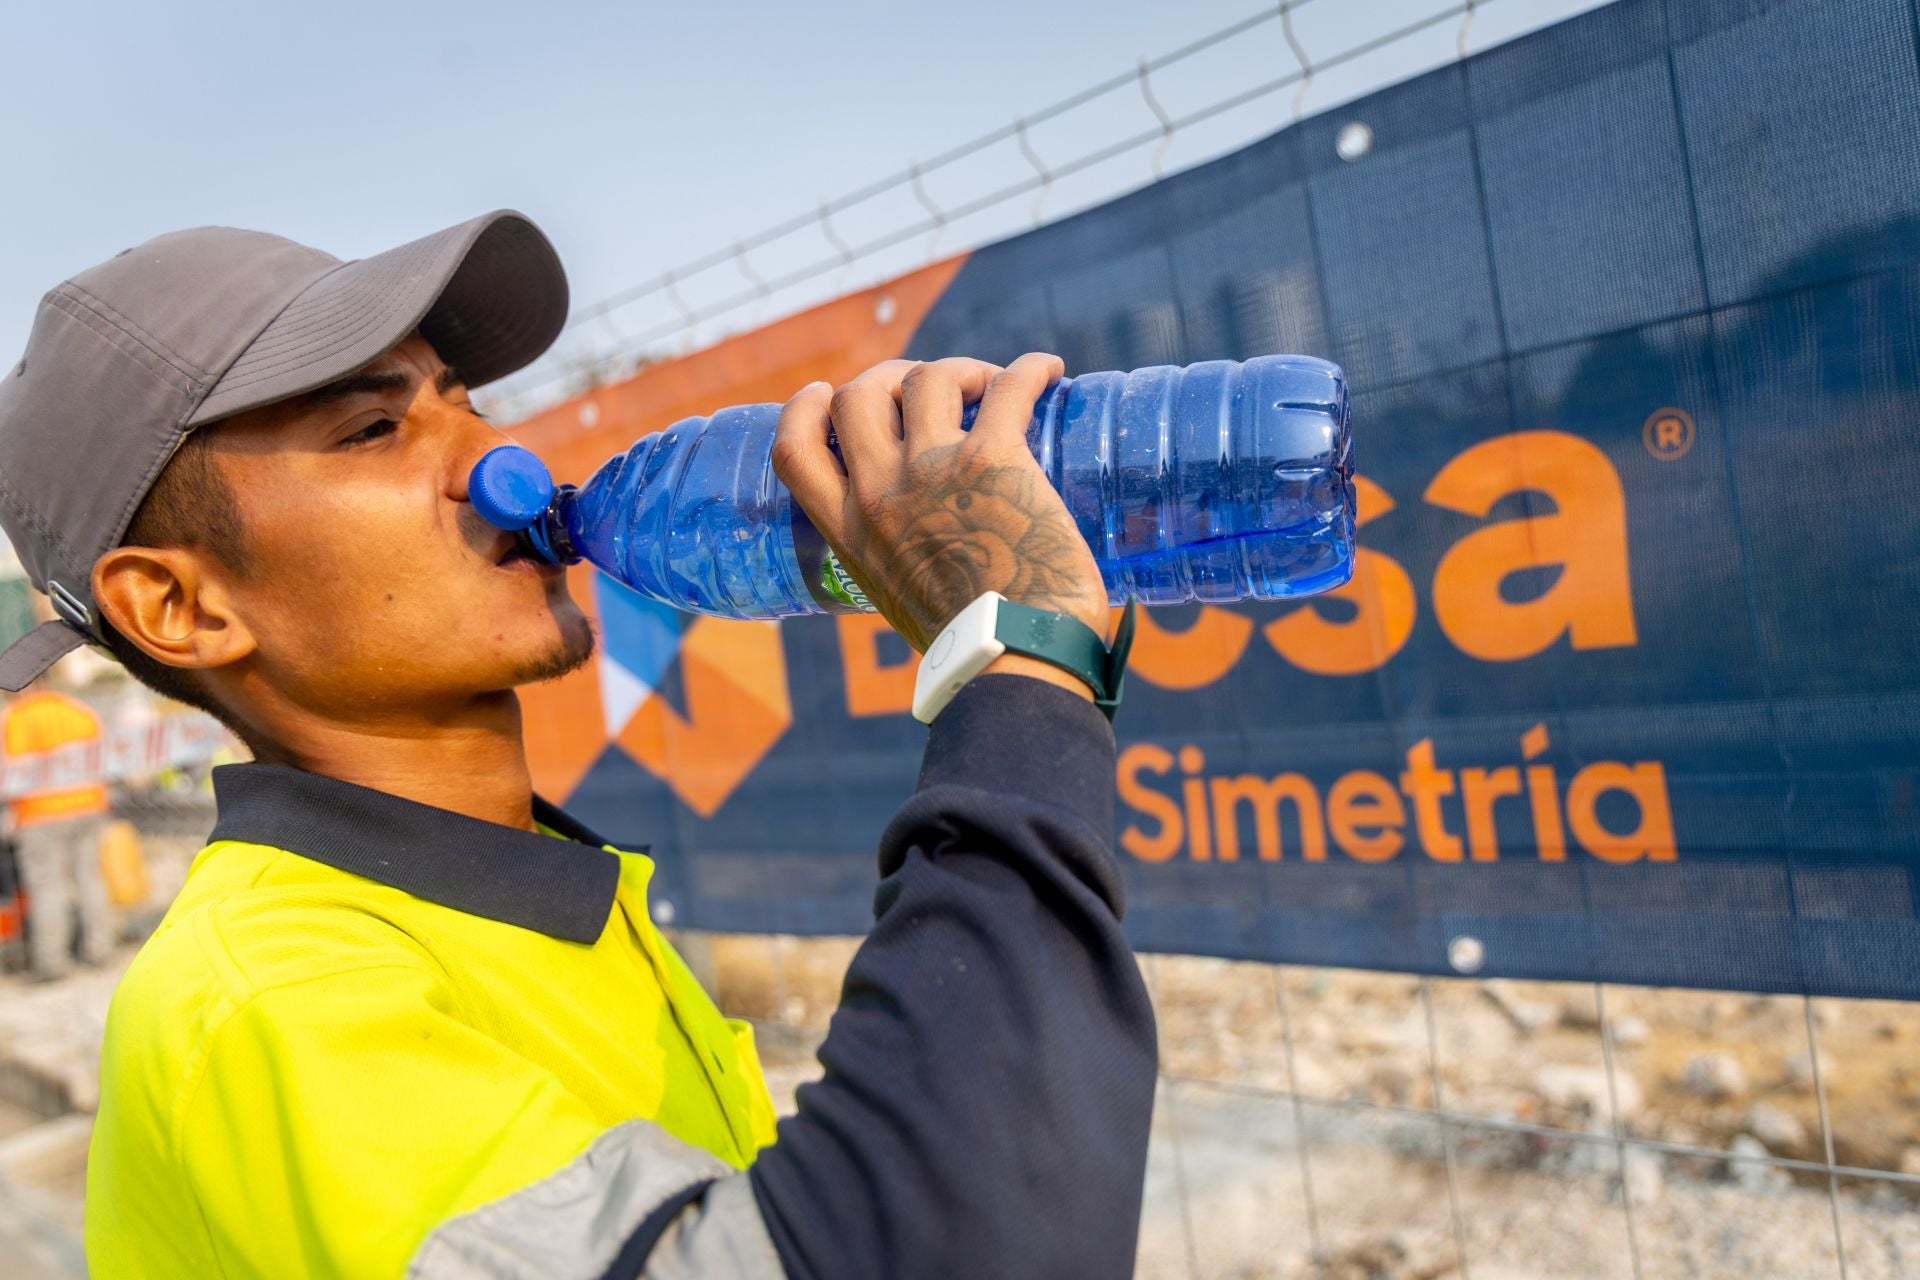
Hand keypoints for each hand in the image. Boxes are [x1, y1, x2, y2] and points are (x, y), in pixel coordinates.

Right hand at [772, 354, 1109, 655]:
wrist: (1013, 660)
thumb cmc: (972, 649)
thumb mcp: (900, 602)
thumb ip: (900, 564)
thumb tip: (934, 559)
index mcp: (850, 533)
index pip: (794, 450)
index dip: (804, 408)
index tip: (826, 393)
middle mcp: (878, 493)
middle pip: (858, 396)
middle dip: (890, 378)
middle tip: (930, 389)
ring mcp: (931, 470)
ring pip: (925, 379)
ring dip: (959, 371)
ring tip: (989, 387)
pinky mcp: (992, 458)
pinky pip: (1007, 387)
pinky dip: (1029, 369)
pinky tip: (1048, 370)